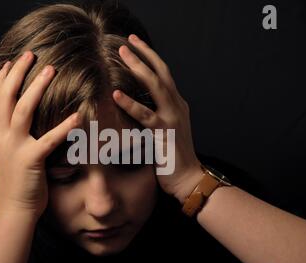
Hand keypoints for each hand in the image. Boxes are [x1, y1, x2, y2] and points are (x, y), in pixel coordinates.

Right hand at [0, 51, 80, 217]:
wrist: (14, 209)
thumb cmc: (16, 181)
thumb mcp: (7, 154)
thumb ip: (10, 135)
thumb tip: (20, 120)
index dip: (0, 79)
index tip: (9, 62)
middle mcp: (1, 137)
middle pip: (6, 97)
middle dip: (17, 73)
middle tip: (30, 54)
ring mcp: (14, 148)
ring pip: (22, 110)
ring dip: (36, 88)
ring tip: (49, 70)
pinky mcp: (30, 160)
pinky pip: (48, 139)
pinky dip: (64, 127)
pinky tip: (78, 115)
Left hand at [113, 35, 202, 204]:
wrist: (188, 178)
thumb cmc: (173, 156)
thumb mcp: (168, 129)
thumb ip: (157, 113)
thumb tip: (137, 102)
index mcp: (177, 104)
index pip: (164, 73)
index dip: (150, 56)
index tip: (135, 43)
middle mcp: (177, 106)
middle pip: (161, 72)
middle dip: (144, 54)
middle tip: (127, 41)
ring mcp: (173, 118)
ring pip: (156, 85)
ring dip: (139, 67)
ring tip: (122, 54)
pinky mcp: (164, 133)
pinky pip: (145, 115)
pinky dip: (131, 103)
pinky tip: (116, 94)